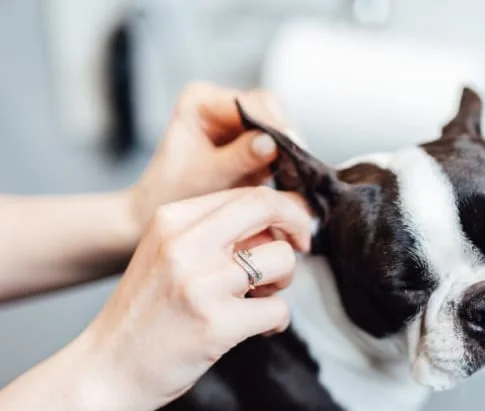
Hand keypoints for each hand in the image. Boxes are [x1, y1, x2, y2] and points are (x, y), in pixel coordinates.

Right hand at [78, 186, 311, 410]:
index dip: (284, 209)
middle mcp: (185, 244)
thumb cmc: (147, 313)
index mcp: (172, 219)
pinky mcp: (217, 324)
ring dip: (284, 281)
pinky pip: (279, 309)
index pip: (248, 194)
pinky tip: (257, 329)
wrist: (108, 369)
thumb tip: (280, 221)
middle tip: (301, 247)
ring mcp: (201, 284)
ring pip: (281, 260)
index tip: (294, 228)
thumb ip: (214, 232)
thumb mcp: (167, 253)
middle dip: (298, 226)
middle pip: (268, 208)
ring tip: (260, 298)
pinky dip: (276, 321)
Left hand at [127, 82, 291, 234]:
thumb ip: (238, 158)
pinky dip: (286, 161)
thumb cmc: (172, 193)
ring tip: (299, 177)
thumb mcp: (205, 177)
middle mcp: (221, 102)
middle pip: (270, 109)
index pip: (251, 103)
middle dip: (286, 138)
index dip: (275, 125)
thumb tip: (272, 143)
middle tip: (301, 167)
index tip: (293, 149)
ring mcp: (237, 120)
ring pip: (279, 126)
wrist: (159, 211)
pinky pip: (279, 144)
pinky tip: (292, 178)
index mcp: (200, 100)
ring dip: (290, 151)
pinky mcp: (251, 139)